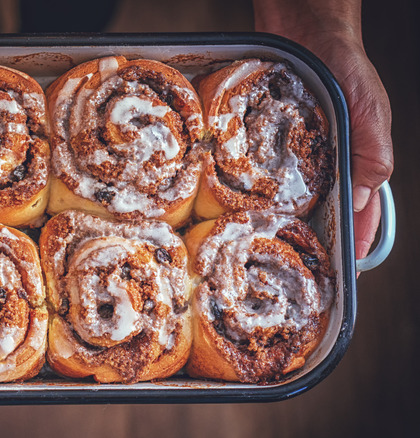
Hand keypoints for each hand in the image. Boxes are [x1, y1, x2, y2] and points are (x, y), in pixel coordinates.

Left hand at [253, 0, 393, 262]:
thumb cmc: (343, 62)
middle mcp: (324, 159)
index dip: (353, 242)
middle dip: (313, 239)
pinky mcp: (264, 138)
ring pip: (288, 196)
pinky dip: (251, 188)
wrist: (304, 23)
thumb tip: (358, 201)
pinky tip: (239, 204)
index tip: (342, 272)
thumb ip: (371, 153)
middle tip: (296, 269)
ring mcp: (293, 151)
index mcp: (357, 158)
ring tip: (265, 246)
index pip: (361, 212)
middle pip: (321, 211)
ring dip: (280, 220)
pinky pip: (257, 169)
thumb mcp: (369, 109)